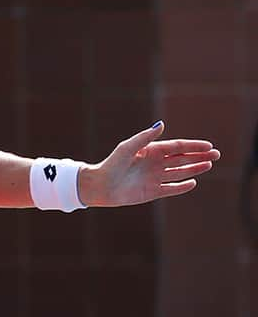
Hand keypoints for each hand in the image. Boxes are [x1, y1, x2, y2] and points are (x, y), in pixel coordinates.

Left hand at [81, 121, 220, 206]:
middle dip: (199, 156)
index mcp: (151, 151)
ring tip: (209, 165)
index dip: (193, 146)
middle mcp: (155, 164)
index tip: (208, 146)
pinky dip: (182, 186)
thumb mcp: (128, 147)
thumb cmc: (112, 164)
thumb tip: (161, 124)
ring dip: (194, 169)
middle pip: (182, 159)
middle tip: (217, 155)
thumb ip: (145, 137)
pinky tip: (193, 182)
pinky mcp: (152, 192)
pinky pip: (171, 188)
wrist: (101, 185)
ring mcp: (155, 178)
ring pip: (179, 173)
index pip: (176, 147)